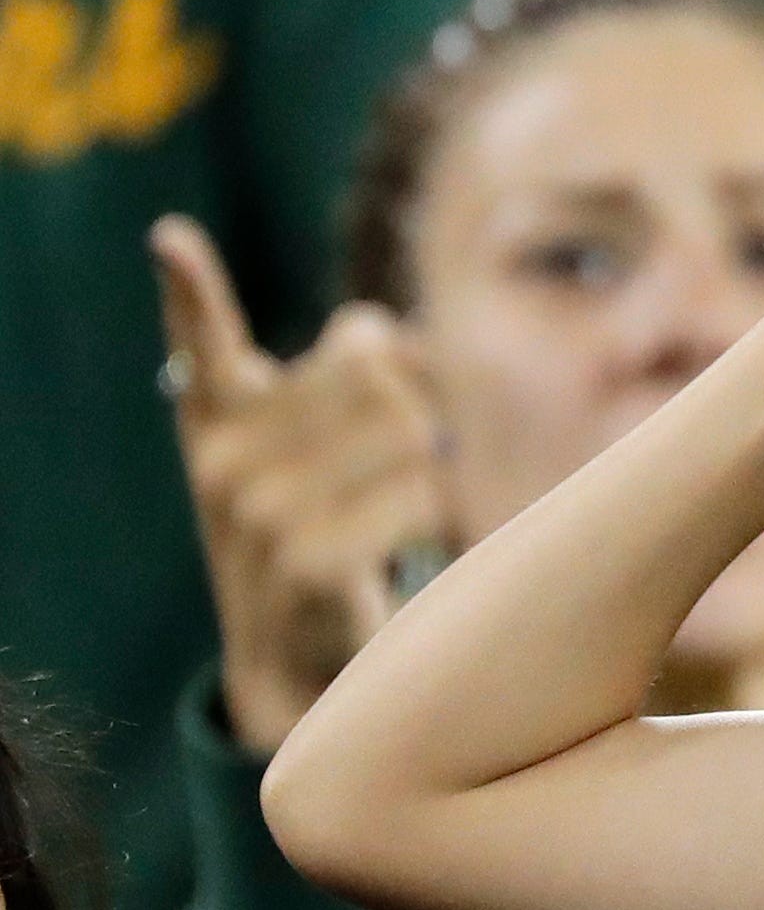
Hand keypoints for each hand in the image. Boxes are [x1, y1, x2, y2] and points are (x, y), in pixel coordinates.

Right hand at [154, 216, 450, 752]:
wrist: (298, 671)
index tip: (172, 238)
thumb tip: (372, 323)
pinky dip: (445, 514)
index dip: (189, 290)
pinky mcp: (306, 561)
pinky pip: (421, 497)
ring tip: (425, 499)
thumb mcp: (297, 463)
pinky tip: (428, 542)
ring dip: (444, 459)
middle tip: (434, 441)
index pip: (200, 342)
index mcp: (216, 423)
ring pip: (410, 427)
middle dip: (425, 391)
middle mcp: (225, 459)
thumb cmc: (315, 542)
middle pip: (371, 366)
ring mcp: (260, 511)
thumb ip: (326, 388)